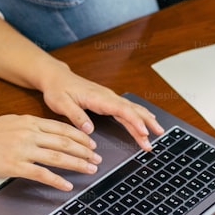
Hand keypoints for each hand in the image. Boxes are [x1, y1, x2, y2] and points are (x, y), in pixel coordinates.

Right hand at [0, 114, 100, 190]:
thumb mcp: (12, 121)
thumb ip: (30, 125)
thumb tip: (47, 132)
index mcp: (29, 121)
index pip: (62, 129)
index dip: (80, 137)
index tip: (92, 143)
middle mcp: (29, 133)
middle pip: (64, 142)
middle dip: (85, 151)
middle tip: (97, 158)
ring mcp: (22, 150)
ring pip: (57, 157)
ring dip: (77, 164)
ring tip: (90, 169)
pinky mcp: (14, 166)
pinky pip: (41, 174)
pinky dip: (57, 180)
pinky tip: (67, 185)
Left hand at [36, 63, 163, 152]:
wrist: (56, 77)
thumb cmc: (58, 89)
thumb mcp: (61, 103)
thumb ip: (75, 115)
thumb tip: (89, 129)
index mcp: (98, 97)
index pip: (121, 109)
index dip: (134, 121)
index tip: (144, 132)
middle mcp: (107, 96)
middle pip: (132, 109)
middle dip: (146, 122)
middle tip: (158, 136)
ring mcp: (109, 98)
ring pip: (131, 109)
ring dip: (145, 120)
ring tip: (158, 132)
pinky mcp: (107, 101)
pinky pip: (126, 110)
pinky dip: (137, 117)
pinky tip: (145, 123)